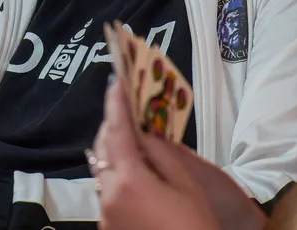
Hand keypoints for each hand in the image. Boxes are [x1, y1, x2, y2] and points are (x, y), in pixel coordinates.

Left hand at [91, 81, 220, 229]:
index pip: (117, 130)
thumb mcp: (185, 186)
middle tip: (127, 105)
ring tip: (132, 134)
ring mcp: (105, 212)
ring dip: (113, 148)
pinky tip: (132, 168)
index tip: (117, 81)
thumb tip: (145, 131)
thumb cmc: (195, 227)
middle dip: (113, 124)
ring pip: (102, 168)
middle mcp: (108, 194)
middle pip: (102, 147)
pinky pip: (106, 188)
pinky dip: (115, 171)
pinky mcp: (108, 225)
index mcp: (128, 180)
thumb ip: (160, 153)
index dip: (116, 103)